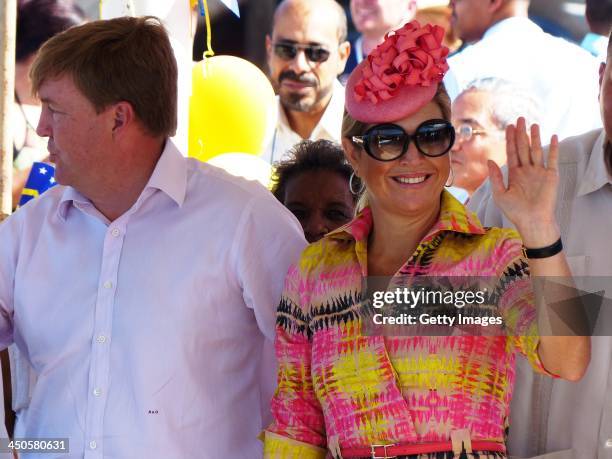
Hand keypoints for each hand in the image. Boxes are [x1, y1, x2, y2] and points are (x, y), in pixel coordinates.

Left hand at [489, 117, 559, 246]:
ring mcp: (539, 172)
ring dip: (535, 137)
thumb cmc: (515, 211)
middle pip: (523, 148)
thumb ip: (495, 177)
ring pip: (536, 150)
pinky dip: (553, 148)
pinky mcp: (551, 176)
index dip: (510, 139)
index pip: (512, 152)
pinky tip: (553, 137)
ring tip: (533, 124)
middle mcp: (526, 170)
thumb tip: (489, 160)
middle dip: (521, 134)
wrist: (532, 221)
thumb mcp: (499, 194)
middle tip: (519, 119)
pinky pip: (553, 159)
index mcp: (514, 174)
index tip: (508, 126)